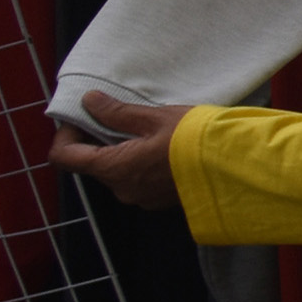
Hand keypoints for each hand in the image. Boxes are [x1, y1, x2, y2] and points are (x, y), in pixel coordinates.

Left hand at [50, 95, 192, 212]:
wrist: (237, 167)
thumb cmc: (195, 140)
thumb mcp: (154, 118)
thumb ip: (117, 113)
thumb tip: (89, 102)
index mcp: (113, 168)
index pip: (64, 157)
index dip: (66, 134)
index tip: (82, 116)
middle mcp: (122, 189)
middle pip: (93, 163)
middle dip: (99, 139)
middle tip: (120, 116)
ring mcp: (142, 198)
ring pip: (118, 171)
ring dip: (123, 151)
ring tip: (148, 129)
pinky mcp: (161, 200)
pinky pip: (139, 180)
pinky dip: (142, 163)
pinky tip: (164, 147)